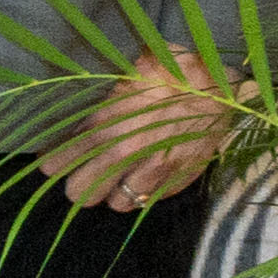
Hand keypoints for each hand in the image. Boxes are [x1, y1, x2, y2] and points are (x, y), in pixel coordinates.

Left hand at [50, 47, 228, 210]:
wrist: (225, 90)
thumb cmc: (175, 74)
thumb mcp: (131, 75)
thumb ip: (103, 98)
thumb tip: (78, 112)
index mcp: (109, 122)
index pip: (65, 157)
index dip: (54, 163)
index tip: (51, 164)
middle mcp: (126, 152)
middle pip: (81, 191)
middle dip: (79, 185)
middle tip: (83, 177)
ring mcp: (152, 171)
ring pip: (115, 203)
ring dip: (112, 194)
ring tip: (114, 182)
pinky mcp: (176, 182)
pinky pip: (147, 201)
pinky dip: (141, 195)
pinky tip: (141, 181)